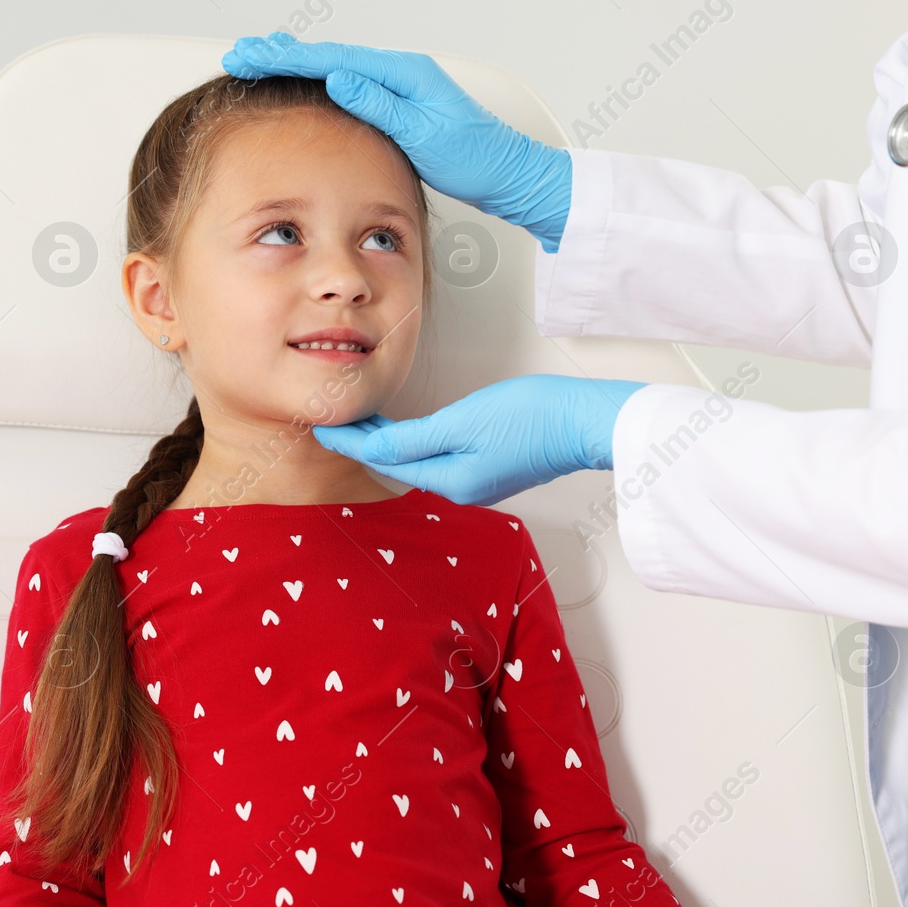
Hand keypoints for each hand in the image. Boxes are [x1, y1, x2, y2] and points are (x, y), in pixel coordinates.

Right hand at [222, 33, 572, 251]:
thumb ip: (379, 105)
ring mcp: (399, 90)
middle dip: (282, 55)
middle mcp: (400, 74)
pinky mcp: (399, 107)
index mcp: (403, 74)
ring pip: (336, 68)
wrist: (509, 174)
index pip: (333, 59)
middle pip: (329, 57)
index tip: (253, 56)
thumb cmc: (477, 157)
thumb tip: (339, 77)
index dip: (288, 58)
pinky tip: (305, 83)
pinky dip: (319, 81)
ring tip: (259, 60)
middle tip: (241, 54)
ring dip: (296, 65)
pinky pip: (349, 86)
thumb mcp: (423, 134)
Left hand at [312, 375, 647, 505]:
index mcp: (449, 481)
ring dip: (389, 442)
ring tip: (362, 422)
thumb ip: (416, 438)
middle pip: (399, 463)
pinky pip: (440, 457)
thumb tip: (376, 447)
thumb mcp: (463, 422)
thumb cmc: (533, 417)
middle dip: (365, 443)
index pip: (385, 460)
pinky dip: (416, 442)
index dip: (351, 441)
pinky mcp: (492, 467)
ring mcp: (478, 481)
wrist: (585, 421)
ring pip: (419, 460)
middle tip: (335, 419)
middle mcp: (461, 489)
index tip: (322, 426)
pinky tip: (408, 429)